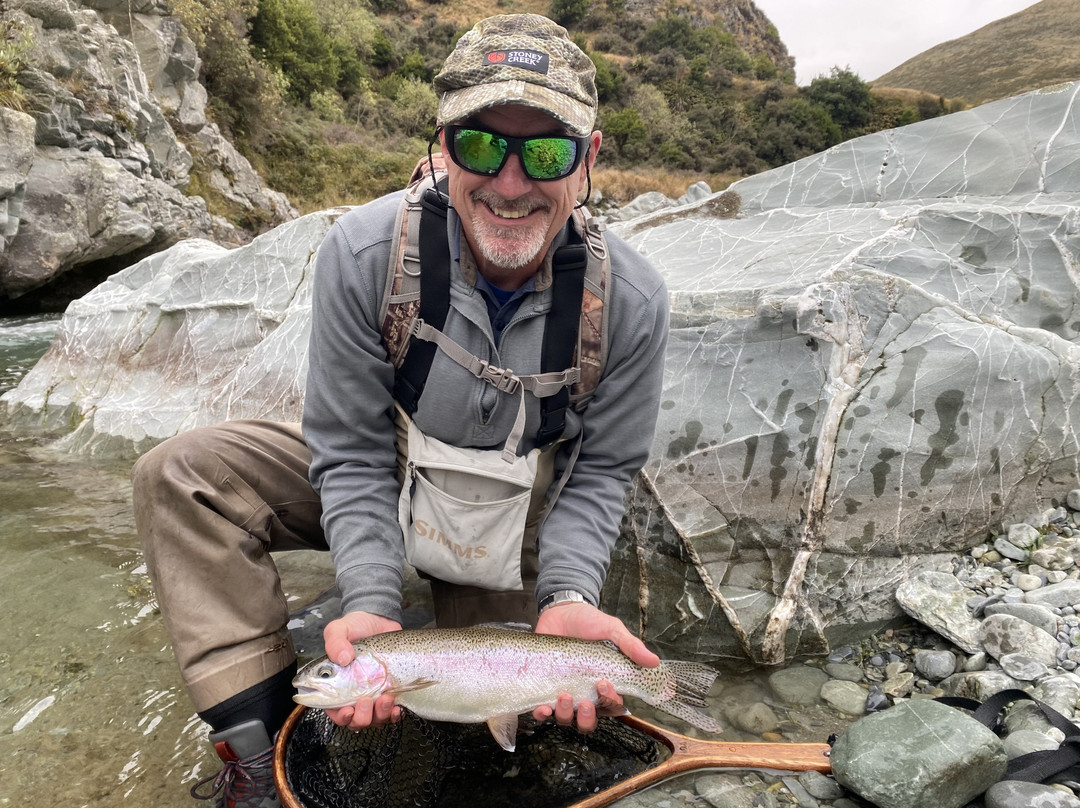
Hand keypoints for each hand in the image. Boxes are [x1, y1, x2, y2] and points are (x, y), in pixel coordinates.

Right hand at [320, 611, 401, 730]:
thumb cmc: (355, 626)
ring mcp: (374, 694)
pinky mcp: (391, 691)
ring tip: (385, 698)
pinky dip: (395, 714)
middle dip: (362, 717)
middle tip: (366, 700)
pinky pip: (393, 713)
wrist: (379, 619)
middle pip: (355, 721)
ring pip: (375, 719)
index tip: (348, 709)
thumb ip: (335, 642)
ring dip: (380, 714)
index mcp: (336, 686)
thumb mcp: (339, 629)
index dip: (341, 717)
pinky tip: (397, 707)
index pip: (334, 711)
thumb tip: (342, 658)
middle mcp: (354, 694)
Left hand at [532, 601, 659, 731]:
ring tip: (563, 696)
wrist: (560, 609)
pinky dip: (542, 714)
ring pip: (567, 718)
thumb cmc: (589, 621)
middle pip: (589, 720)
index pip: (611, 704)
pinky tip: (543, 708)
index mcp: (604, 682)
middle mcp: (585, 691)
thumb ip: (630, 646)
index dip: (609, 702)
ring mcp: (564, 690)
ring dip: (565, 714)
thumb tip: (654, 662)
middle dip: (587, 718)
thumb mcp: (612, 630)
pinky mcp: (543, 686)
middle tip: (585, 702)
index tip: (604, 684)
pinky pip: (543, 710)